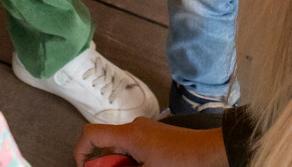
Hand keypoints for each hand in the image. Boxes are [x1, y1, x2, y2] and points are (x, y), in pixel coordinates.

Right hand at [74, 120, 228, 166]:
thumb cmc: (182, 162)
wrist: (210, 152)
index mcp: (129, 135)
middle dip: (108, 165)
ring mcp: (146, 131)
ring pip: (122, 150)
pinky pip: (135, 149)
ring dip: (123, 165)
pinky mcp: (155, 136)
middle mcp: (135, 128)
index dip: (81, 152)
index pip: (91, 135)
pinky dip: (134, 162)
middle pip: (107, 146)